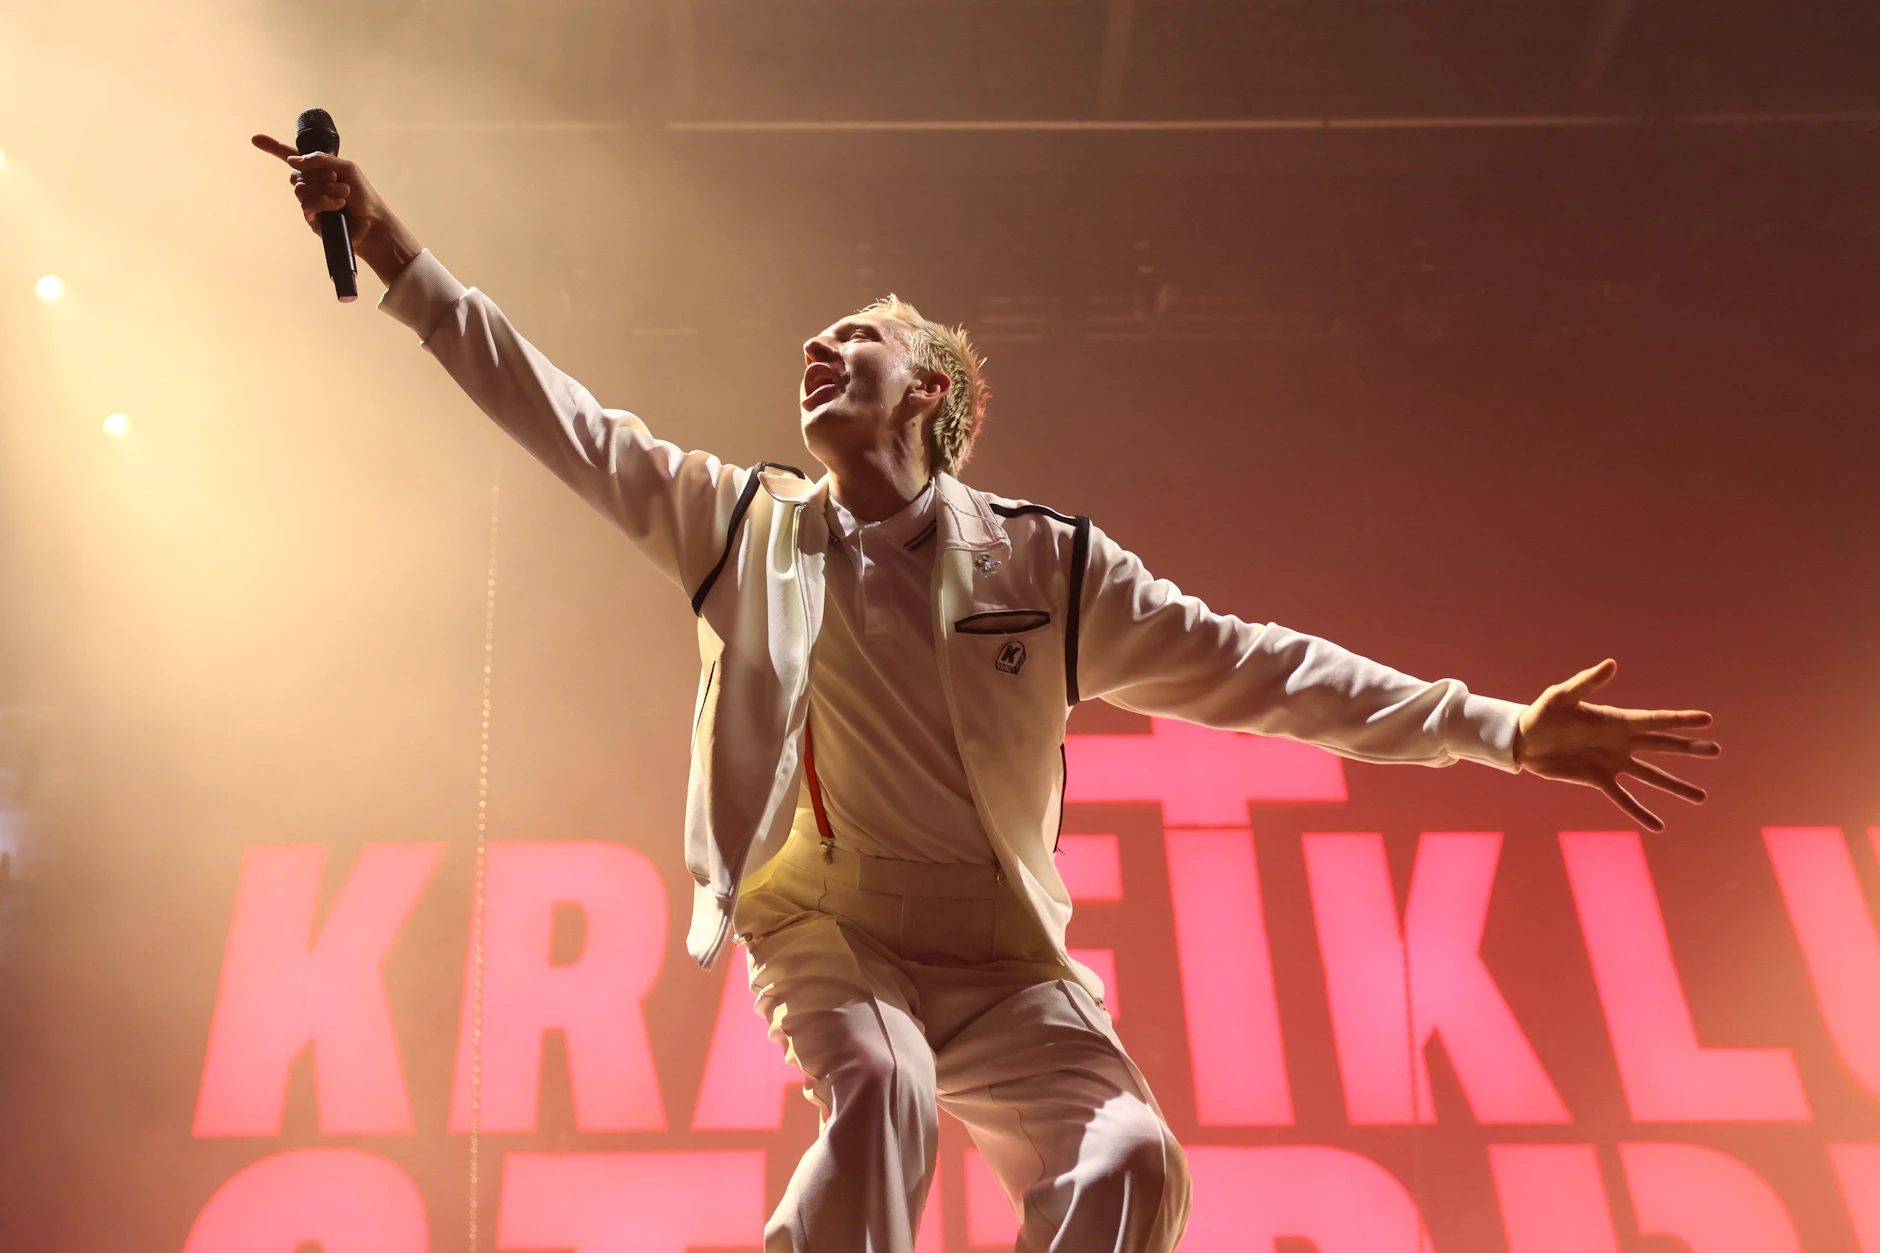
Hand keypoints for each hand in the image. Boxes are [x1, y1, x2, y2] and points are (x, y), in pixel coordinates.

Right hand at [251, 133, 420, 285]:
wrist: (373, 222)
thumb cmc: (364, 195)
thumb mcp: (346, 168)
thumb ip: (320, 160)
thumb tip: (293, 160)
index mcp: (318, 170)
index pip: (291, 157)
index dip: (273, 147)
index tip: (255, 138)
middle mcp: (311, 185)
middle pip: (296, 174)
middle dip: (318, 174)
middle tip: (339, 180)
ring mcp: (310, 202)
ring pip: (300, 189)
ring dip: (324, 189)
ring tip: (343, 194)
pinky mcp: (312, 219)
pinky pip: (307, 204)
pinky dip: (324, 201)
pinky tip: (338, 206)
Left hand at [1513, 659, 1719, 831]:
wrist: (1523, 741)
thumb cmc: (1542, 714)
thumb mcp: (1562, 696)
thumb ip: (1586, 682)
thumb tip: (1611, 663)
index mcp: (1616, 720)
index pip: (1655, 720)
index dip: (1681, 720)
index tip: (1708, 720)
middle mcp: (1620, 742)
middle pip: (1662, 746)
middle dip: (1689, 749)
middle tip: (1716, 751)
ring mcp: (1612, 762)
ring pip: (1651, 776)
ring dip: (1675, 786)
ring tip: (1701, 797)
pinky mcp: (1598, 779)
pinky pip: (1624, 798)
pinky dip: (1641, 812)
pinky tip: (1659, 826)